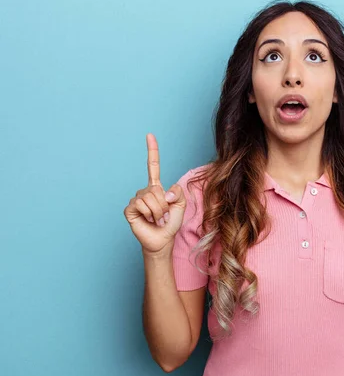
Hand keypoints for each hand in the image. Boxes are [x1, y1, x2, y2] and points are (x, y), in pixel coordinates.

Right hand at [123, 133, 186, 254]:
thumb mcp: (181, 206)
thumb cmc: (171, 223)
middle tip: (163, 214)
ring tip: (156, 218)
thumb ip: (178, 193)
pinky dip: (149, 213)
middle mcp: (145, 191)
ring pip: (149, 197)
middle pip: (156, 188)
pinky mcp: (129, 209)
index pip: (153, 166)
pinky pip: (140, 204)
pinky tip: (148, 219)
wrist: (163, 240)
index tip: (149, 135)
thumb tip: (164, 191)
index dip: (152, 151)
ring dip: (157, 210)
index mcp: (157, 187)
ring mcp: (136, 199)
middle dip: (164, 204)